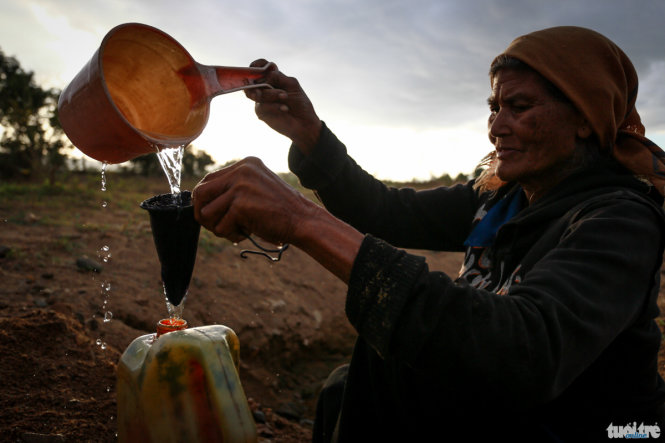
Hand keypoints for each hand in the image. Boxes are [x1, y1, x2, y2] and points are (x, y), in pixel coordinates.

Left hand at [192, 157, 317, 245]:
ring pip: (206, 213)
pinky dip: (232, 235)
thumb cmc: (281, 211)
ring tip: (238, 230)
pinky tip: (247, 233)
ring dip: (219, 228)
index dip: (205, 201)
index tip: (213, 215)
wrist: (304, 221)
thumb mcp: (256, 190)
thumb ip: (234, 190)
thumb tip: (202, 204)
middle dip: (203, 214)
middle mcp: (241, 171)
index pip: (208, 180)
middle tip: (218, 226)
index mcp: (245, 165)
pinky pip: (220, 227)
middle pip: (200, 193)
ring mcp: (240, 187)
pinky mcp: (241, 205)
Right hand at [245, 59, 321, 153]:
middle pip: (253, 81)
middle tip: (275, 89)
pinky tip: (285, 108)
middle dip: (262, 83)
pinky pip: (262, 106)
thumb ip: (277, 77)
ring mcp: (261, 100)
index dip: (255, 65)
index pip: (258, 68)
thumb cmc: (299, 102)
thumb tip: (263, 79)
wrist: (304, 122)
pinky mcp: (261, 112)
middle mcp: (264, 88)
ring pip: (257, 93)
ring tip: (285, 97)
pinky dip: (274, 106)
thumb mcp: (291, 84)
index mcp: (271, 78)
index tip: (256, 67)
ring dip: (271, 94)